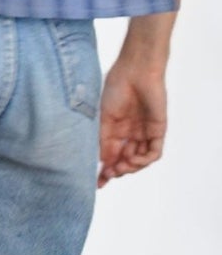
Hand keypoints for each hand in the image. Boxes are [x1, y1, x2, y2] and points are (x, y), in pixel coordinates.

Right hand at [97, 54, 166, 187]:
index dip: (104, 170)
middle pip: (125, 160)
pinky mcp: (158, 131)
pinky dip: (144, 160)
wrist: (135, 72)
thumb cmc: (115, 88)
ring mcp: (144, 133)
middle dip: (116, 171)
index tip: (97, 182)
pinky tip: (134, 160)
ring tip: (120, 167)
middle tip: (108, 175)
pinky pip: (153, 152)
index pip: (110, 154)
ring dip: (130, 167)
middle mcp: (130, 133)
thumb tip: (101, 162)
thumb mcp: (103, 117)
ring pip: (139, 159)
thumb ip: (103, 140)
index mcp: (115, 129)